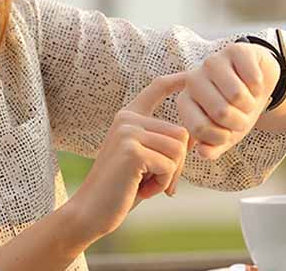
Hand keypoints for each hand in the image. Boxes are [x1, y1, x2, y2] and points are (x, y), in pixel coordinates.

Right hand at [67, 72, 190, 239]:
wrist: (90, 211)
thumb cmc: (121, 188)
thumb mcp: (145, 160)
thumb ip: (163, 144)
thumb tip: (196, 137)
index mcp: (129, 117)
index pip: (156, 88)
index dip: (176, 80)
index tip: (191, 74)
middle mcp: (127, 118)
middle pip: (181, 132)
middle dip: (177, 164)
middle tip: (155, 181)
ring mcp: (128, 132)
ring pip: (178, 150)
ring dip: (169, 175)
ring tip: (145, 183)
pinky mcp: (131, 151)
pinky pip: (169, 166)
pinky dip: (161, 184)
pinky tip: (140, 189)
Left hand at [166, 43, 279, 192]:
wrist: (256, 83)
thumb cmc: (236, 110)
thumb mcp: (226, 133)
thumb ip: (213, 146)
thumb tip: (204, 152)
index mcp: (185, 101)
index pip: (199, 128)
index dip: (221, 136)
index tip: (228, 133)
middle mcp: (193, 79)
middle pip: (221, 112)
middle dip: (240, 120)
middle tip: (242, 114)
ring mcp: (212, 62)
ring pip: (237, 95)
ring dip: (251, 104)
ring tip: (248, 99)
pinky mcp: (234, 49)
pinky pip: (252, 77)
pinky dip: (260, 87)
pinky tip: (255, 83)